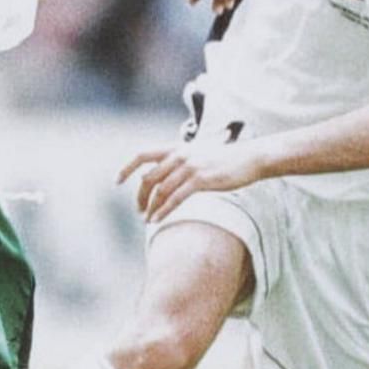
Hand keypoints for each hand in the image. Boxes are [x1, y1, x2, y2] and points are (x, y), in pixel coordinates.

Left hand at [118, 140, 264, 222]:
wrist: (250, 158)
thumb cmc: (226, 159)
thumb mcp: (200, 154)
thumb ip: (181, 161)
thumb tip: (165, 173)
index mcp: (176, 148)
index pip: (142, 154)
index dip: (127, 167)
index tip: (117, 181)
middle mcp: (179, 155)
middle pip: (148, 178)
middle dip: (140, 196)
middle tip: (139, 210)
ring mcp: (189, 167)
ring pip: (160, 191)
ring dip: (151, 207)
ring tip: (148, 219)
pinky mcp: (200, 180)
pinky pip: (175, 198)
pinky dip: (163, 211)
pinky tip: (156, 220)